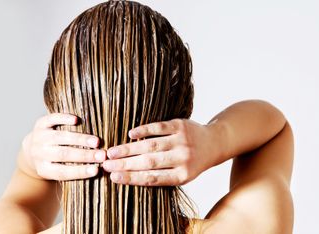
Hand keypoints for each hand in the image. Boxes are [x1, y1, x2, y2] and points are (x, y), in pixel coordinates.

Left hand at [21, 113, 106, 179]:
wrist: (31, 150)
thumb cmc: (53, 163)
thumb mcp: (57, 171)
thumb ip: (73, 170)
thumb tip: (99, 171)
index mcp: (44, 169)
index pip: (63, 172)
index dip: (80, 172)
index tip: (97, 170)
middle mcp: (39, 153)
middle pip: (63, 154)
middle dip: (85, 155)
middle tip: (102, 155)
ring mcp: (39, 137)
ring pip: (61, 137)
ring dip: (80, 139)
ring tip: (96, 141)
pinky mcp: (40, 123)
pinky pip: (52, 120)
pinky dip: (64, 119)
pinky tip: (77, 120)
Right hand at [102, 118, 221, 185]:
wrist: (214, 143)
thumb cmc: (191, 162)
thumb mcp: (181, 175)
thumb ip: (160, 176)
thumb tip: (127, 177)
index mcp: (182, 176)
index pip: (152, 179)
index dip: (131, 178)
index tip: (113, 178)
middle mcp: (183, 159)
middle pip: (149, 163)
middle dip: (124, 164)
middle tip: (105, 164)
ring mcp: (181, 141)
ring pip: (151, 145)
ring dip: (129, 149)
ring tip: (111, 152)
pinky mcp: (180, 125)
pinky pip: (159, 127)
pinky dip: (143, 130)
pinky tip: (130, 134)